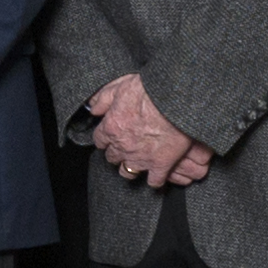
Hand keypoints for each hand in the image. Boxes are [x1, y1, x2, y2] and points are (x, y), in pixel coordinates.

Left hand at [84, 76, 210, 189]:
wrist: (174, 101)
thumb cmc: (149, 90)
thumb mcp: (120, 85)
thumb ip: (103, 98)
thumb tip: (93, 108)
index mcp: (111, 127)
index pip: (99, 140)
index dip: (105, 138)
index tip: (110, 136)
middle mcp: (123, 146)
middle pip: (112, 157)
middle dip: (117, 152)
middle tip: (125, 147)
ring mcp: (141, 158)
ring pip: (127, 172)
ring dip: (130, 167)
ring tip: (137, 161)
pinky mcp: (160, 165)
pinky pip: (154, 181)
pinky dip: (155, 179)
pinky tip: (156, 174)